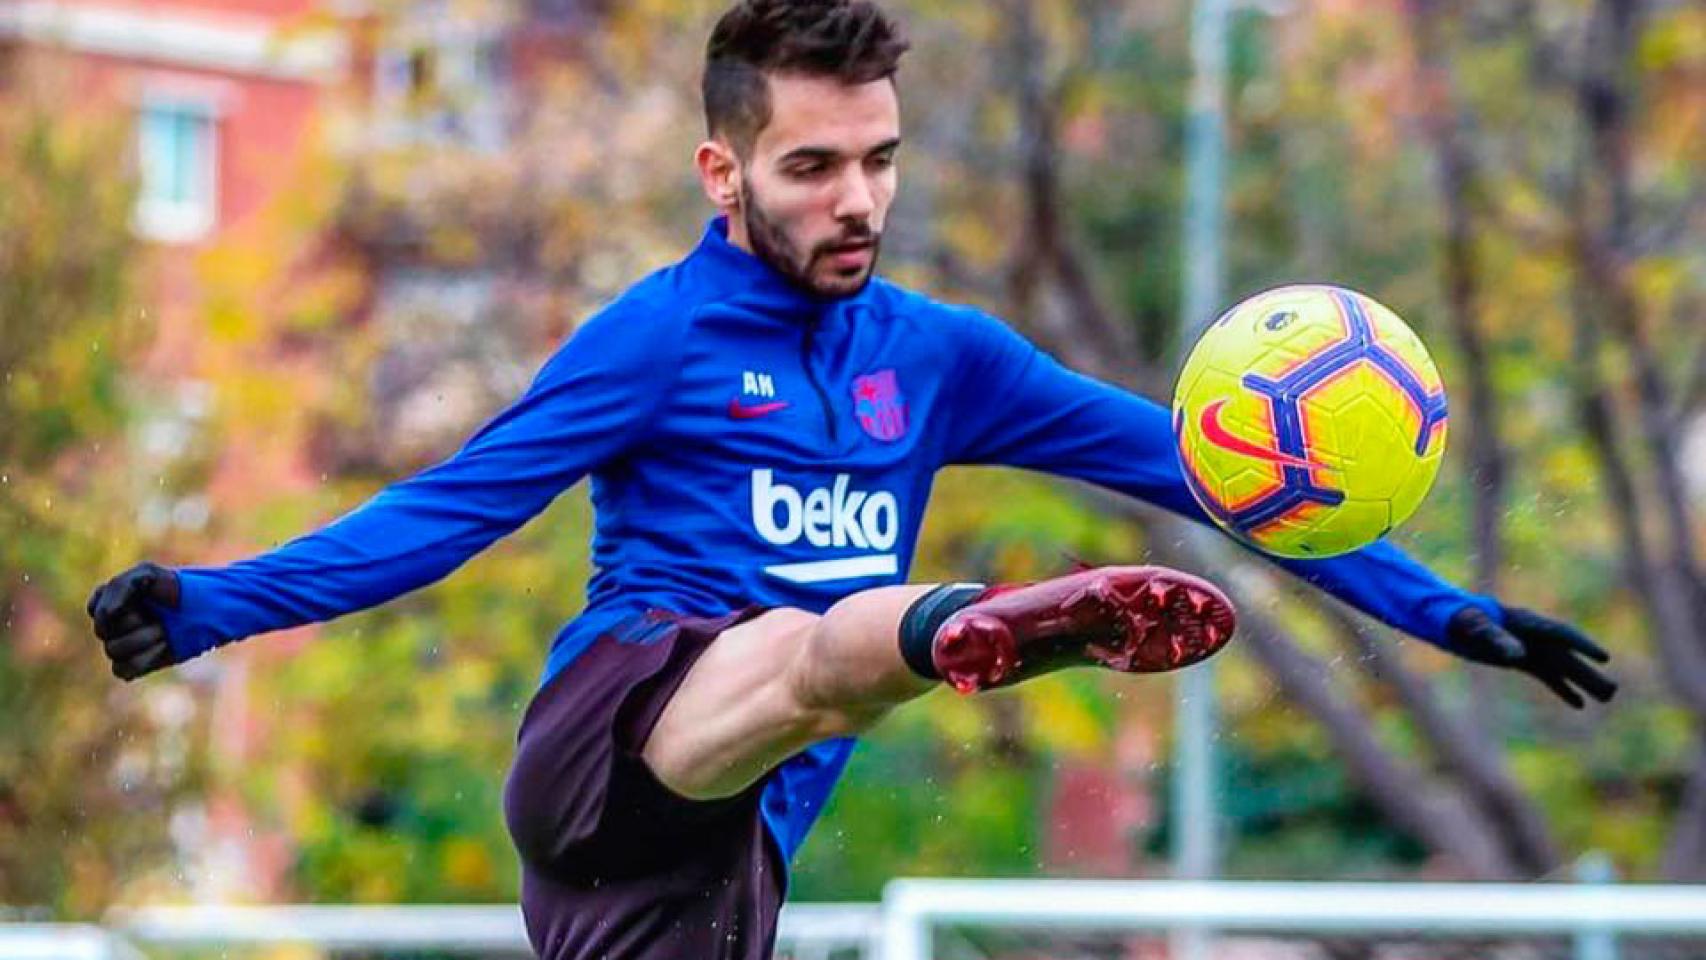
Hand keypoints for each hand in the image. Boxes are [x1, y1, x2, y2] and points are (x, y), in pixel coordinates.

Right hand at [87, 562, 180, 680]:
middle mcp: (112, 625)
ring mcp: (122, 645)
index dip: (120, 606)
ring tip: (163, 631)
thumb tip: (105, 615)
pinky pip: (122, 669)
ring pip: (113, 651)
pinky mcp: (135, 664)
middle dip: (136, 622)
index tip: (142, 597)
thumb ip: (119, 587)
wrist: (203, 610)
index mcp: (108, 602)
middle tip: (160, 617)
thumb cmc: (174, 589)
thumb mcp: (147, 575)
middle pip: (103, 632)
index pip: (96, 611)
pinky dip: (144, 658)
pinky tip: (162, 647)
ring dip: (143, 639)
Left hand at [1446, 604, 1616, 707]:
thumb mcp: (1478, 627)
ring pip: (1563, 667)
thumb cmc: (1464, 618)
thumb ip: (1496, 638)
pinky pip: (1549, 676)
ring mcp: (1532, 649)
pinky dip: (1563, 689)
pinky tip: (1580, 704)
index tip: (1603, 658)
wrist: (1453, 620)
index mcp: (1528, 623)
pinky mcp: (1524, 661)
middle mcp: (1536, 637)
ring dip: (1583, 682)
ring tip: (1607, 698)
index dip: (1582, 645)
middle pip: (1567, 656)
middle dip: (1588, 673)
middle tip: (1612, 691)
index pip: (1561, 634)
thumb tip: (1518, 655)